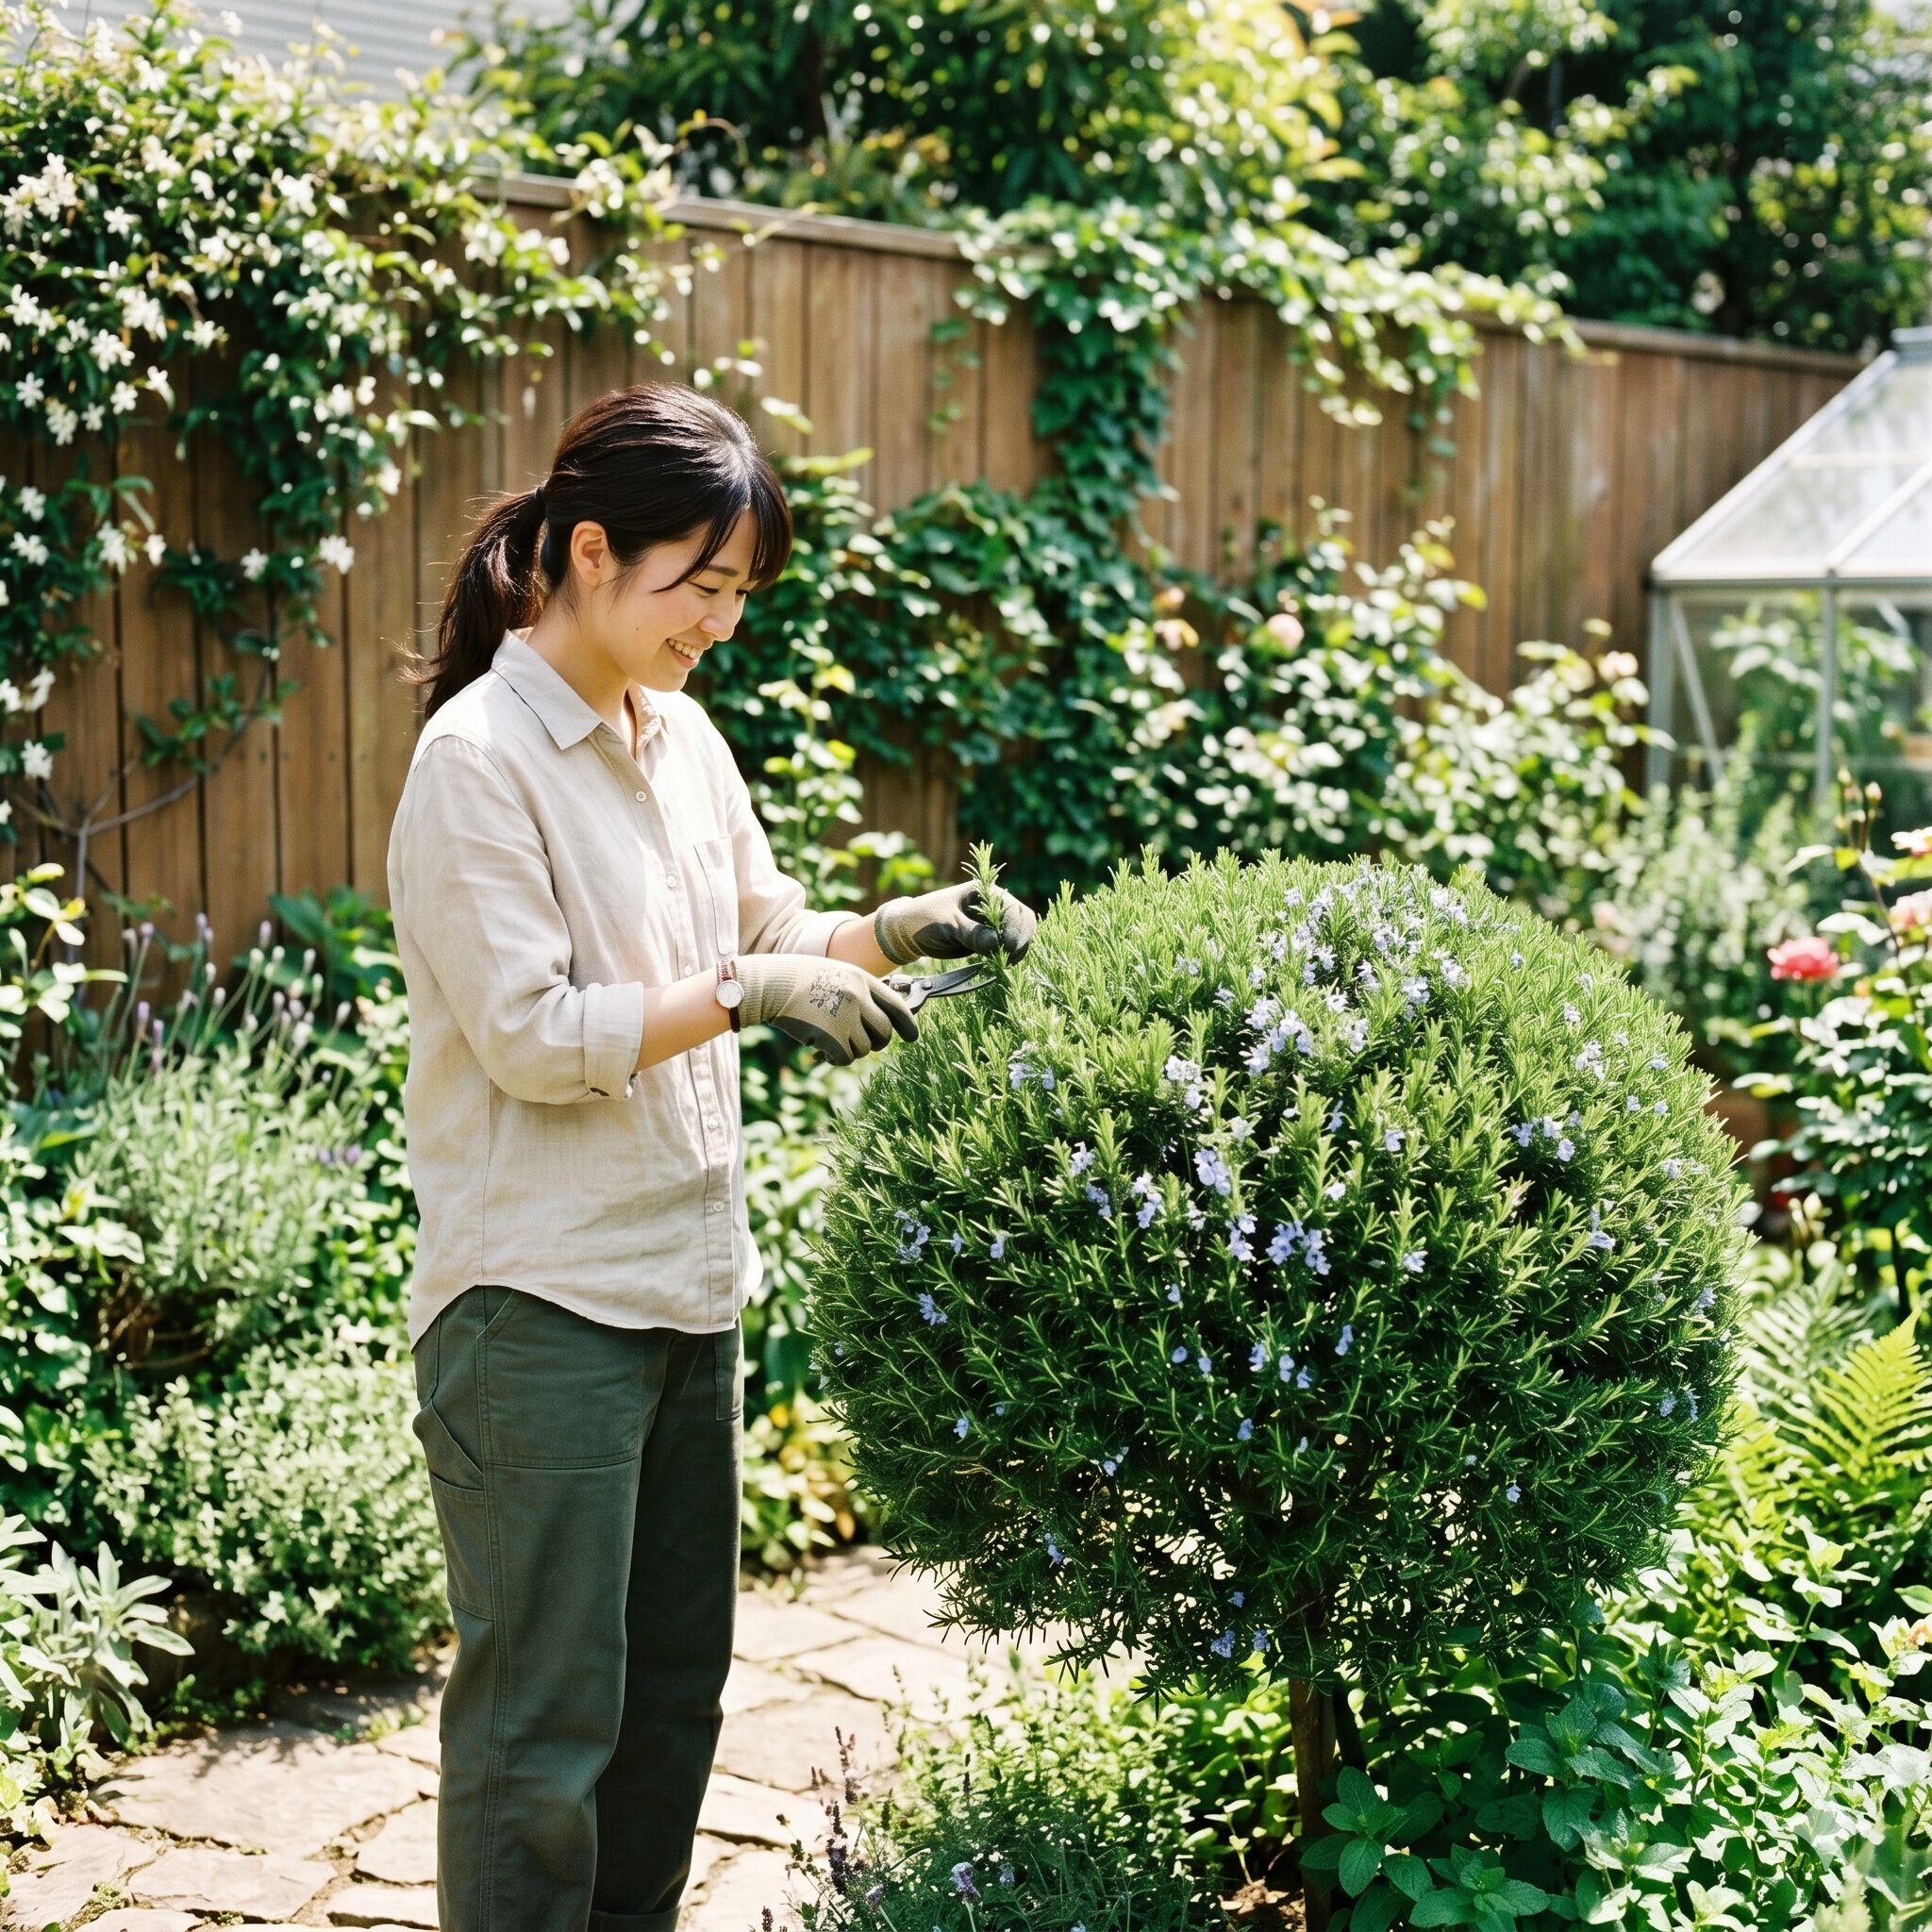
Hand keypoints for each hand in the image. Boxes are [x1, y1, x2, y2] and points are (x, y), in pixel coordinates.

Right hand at [735, 955, 918, 1065]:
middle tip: (859, 1042)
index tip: (912, 1036)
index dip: (908, 1024)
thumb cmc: (800, 980)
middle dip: (876, 1043)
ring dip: (849, 1049)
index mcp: (862, 981)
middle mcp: (859, 999)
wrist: (772, 984)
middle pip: (884, 1033)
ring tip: (829, 1039)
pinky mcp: (832, 1037)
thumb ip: (858, 994)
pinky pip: (846, 1058)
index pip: (897, 1006)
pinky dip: (835, 1058)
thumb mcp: (836, 976)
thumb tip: (879, 1022)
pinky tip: (821, 1050)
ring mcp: (846, 1018)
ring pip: (864, 1048)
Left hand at [872, 880, 1038, 966]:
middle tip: (1008, 960)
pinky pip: (1007, 945)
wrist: (909, 931)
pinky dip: (1007, 954)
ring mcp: (992, 921)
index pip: (1015, 911)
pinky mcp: (988, 936)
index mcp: (985, 891)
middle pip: (1023, 922)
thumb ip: (973, 934)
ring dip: (1016, 950)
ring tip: (1003, 963)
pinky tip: (998, 963)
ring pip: (1018, 935)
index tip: (1007, 949)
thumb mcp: (949, 925)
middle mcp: (993, 904)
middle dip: (1020, 941)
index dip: (1017, 931)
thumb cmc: (925, 920)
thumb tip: (998, 945)